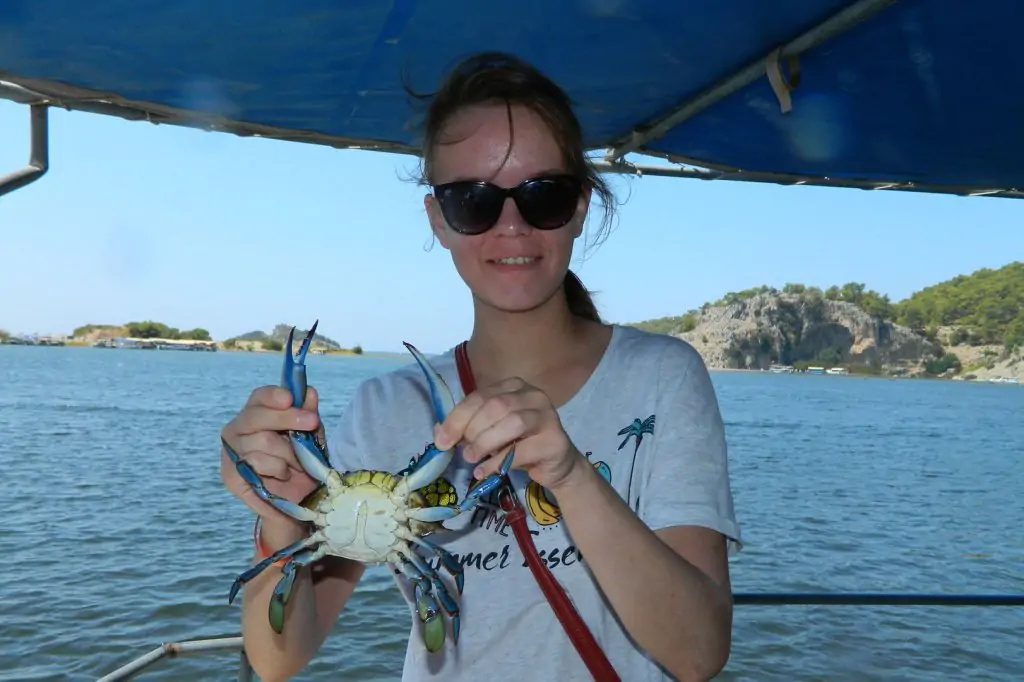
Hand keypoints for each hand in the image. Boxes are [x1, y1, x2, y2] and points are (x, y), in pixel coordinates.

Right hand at [220, 385, 323, 534]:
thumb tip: (309, 392)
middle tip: (312, 422)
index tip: (290, 397)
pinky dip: (277, 469)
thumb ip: (308, 415)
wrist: (297, 501)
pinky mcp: (230, 476)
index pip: (258, 398)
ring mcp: (230, 453)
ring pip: (260, 442)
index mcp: (255, 415)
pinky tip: (284, 473)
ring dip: (288, 453)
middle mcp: (236, 430)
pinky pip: (256, 465)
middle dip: (287, 418)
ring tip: (297, 463)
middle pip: (256, 417)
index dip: (272, 395)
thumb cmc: (301, 463)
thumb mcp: (311, 437)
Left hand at [433, 377, 586, 491]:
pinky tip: (484, 471)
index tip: (442, 441)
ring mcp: (547, 416)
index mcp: (513, 387)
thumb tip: (440, 434)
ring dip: (485, 443)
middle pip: (495, 406)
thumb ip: (467, 428)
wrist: (557, 464)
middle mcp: (533, 395)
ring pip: (512, 423)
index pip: (480, 396)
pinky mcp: (554, 441)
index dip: (458, 418)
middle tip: (463, 452)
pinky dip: (497, 462)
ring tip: (472, 459)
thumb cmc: (520, 444)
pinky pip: (521, 450)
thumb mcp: (490, 432)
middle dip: (472, 430)